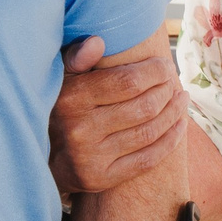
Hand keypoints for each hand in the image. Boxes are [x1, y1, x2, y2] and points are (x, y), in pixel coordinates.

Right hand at [51, 36, 190, 194]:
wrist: (41, 157)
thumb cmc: (59, 107)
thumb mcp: (61, 77)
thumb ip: (77, 57)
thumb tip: (98, 42)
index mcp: (72, 98)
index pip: (128, 82)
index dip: (154, 72)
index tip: (164, 65)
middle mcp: (81, 129)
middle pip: (144, 107)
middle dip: (166, 91)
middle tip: (173, 82)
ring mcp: (92, 157)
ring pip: (149, 132)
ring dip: (173, 113)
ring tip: (180, 99)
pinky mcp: (101, 178)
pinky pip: (148, 159)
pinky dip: (170, 140)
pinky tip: (180, 125)